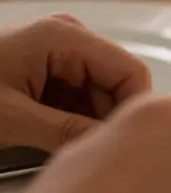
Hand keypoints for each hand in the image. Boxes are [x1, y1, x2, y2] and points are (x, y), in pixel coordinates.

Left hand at [0, 15, 150, 150]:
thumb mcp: (11, 117)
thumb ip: (64, 131)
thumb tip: (108, 145)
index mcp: (64, 37)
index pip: (129, 70)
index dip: (135, 107)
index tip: (130, 142)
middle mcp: (70, 38)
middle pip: (117, 82)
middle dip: (108, 118)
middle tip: (97, 155)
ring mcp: (61, 51)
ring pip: (101, 92)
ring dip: (90, 121)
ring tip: (74, 150)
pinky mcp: (52, 67)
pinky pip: (82, 94)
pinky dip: (75, 118)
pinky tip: (59, 137)